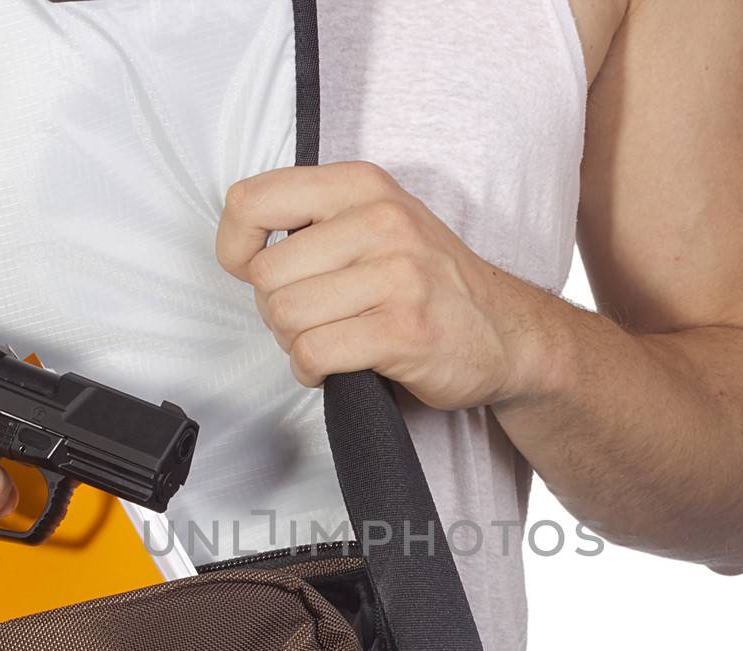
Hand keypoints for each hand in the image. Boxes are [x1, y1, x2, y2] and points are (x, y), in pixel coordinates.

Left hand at [215, 161, 551, 410]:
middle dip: (276, 309)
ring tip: (330, 340)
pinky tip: (336, 367)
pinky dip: (311, 371)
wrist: (508, 334)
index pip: (252, 200)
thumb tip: (242, 250)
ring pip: (286, 316)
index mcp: (363, 186)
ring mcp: (397, 275)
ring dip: (296, 343)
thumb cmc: (431, 283)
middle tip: (312, 317)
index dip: (234, 246)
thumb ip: (314, 221)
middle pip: (265, 274)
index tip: (249, 269)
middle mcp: (382, 221)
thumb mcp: (378, 222)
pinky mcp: (404, 330)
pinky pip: (314, 354)